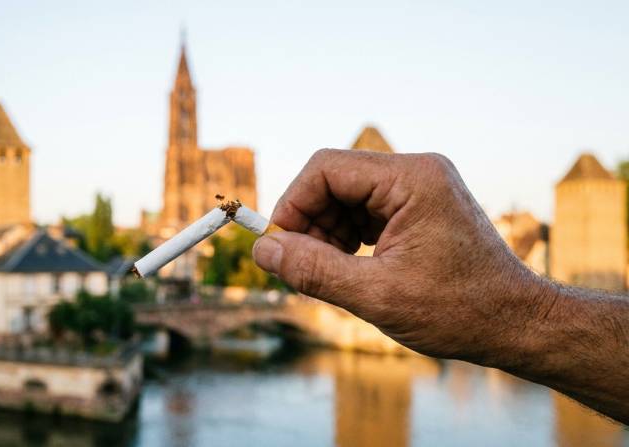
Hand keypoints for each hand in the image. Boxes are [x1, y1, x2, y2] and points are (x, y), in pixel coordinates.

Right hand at [253, 149, 553, 363]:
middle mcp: (417, 173)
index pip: (327, 168)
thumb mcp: (376, 295)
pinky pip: (366, 212)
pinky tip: (347, 269)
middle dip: (309, 222)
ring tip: (324, 275)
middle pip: (335, 181)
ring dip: (326, 233)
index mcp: (412, 179)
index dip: (293, 204)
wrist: (517, 324)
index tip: (276, 244)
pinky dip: (347, 238)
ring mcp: (421, 190)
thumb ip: (313, 270)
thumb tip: (263, 249)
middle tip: (298, 267)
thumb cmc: (459, 310)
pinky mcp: (420, 209)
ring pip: (347, 197)